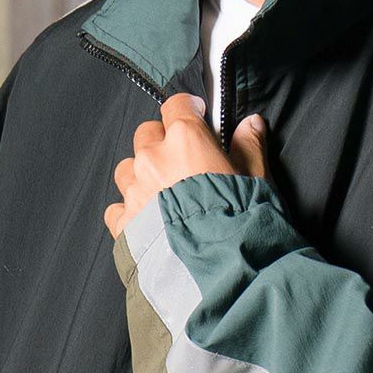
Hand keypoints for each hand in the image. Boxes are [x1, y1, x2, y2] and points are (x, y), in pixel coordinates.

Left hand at [104, 91, 272, 239]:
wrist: (216, 268)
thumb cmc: (239, 221)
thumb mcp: (256, 180)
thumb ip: (250, 147)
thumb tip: (251, 124)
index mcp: (186, 139)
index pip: (176, 105)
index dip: (187, 110)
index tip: (196, 117)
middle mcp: (153, 158)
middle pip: (146, 133)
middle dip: (162, 141)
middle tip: (182, 161)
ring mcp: (135, 190)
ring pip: (127, 168)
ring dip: (141, 174)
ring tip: (163, 193)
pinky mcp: (124, 221)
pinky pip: (116, 207)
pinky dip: (129, 210)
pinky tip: (148, 220)